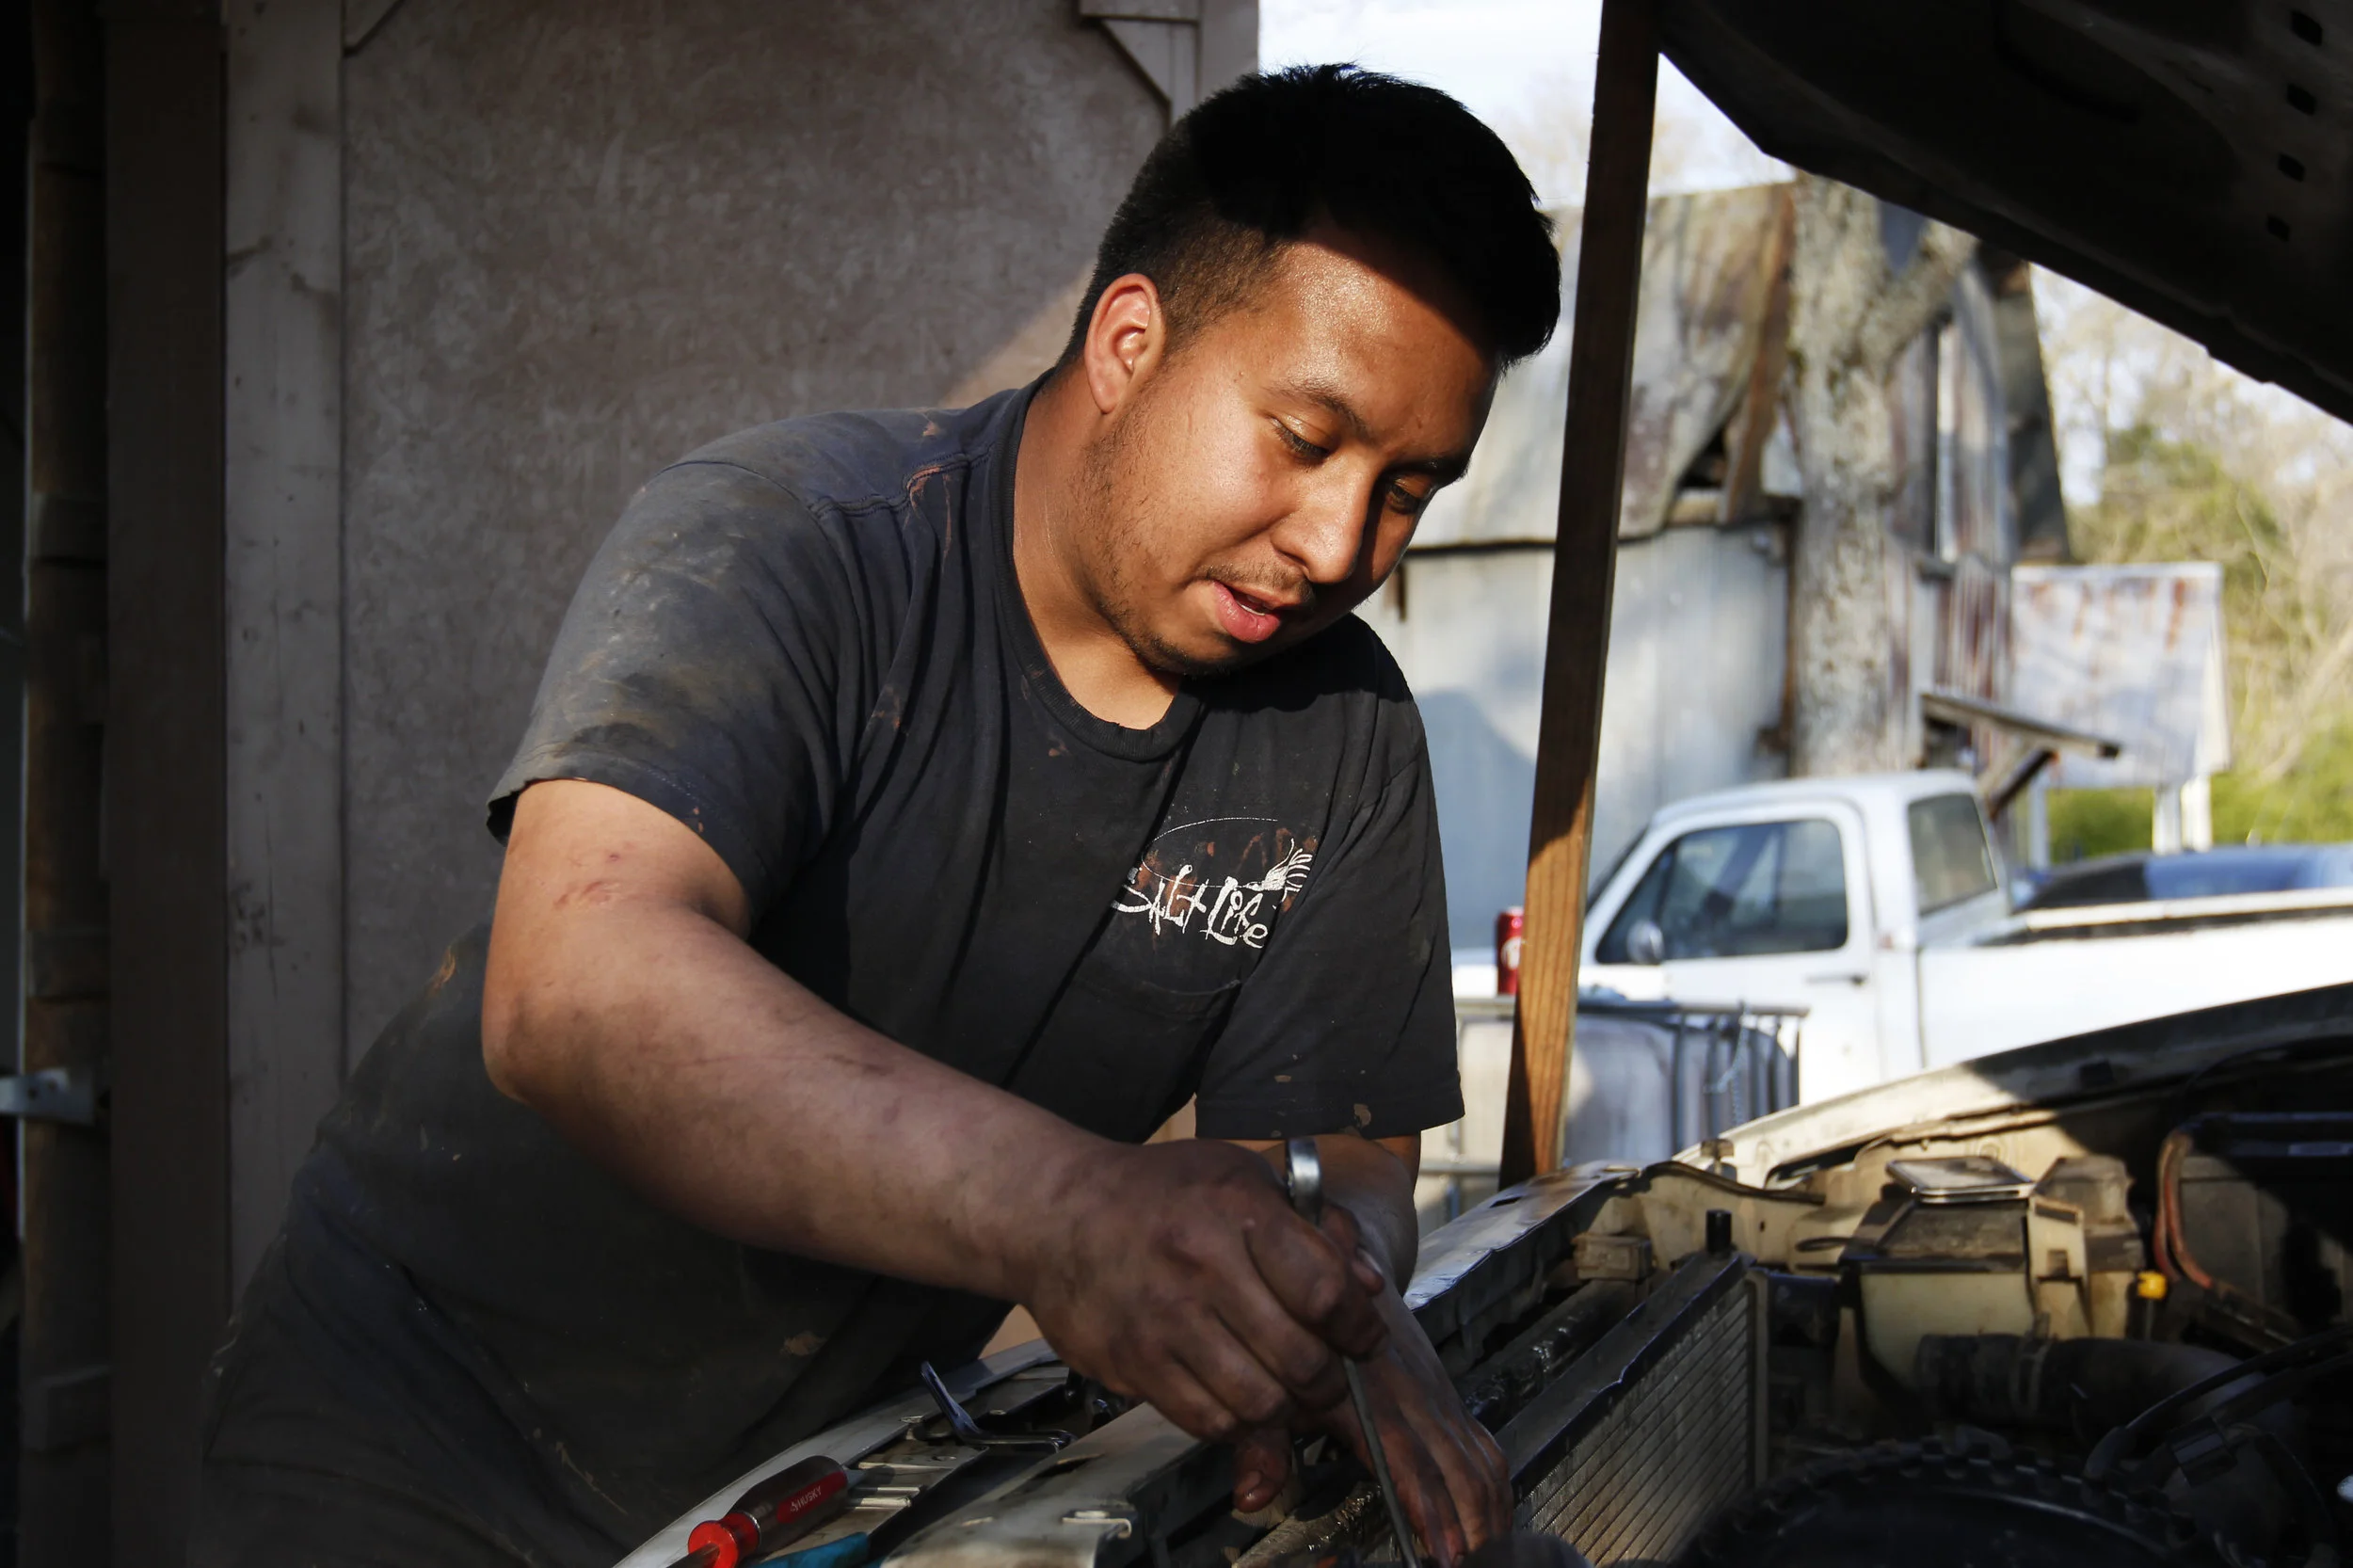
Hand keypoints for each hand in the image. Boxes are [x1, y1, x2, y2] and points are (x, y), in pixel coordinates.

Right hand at [1021, 1139, 1388, 1442]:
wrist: (1054, 1212)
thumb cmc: (1157, 1192)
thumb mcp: (1241, 1176)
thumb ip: (1314, 1226)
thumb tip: (1368, 1283)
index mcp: (1236, 1210)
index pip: (1326, 1291)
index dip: (1359, 1327)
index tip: (1363, 1337)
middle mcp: (1200, 1266)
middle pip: (1301, 1359)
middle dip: (1330, 1381)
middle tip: (1330, 1376)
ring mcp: (1162, 1320)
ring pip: (1259, 1402)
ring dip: (1287, 1409)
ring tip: (1287, 1391)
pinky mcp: (1132, 1363)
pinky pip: (1208, 1421)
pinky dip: (1238, 1423)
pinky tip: (1239, 1397)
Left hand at [1231, 1287, 1510, 1567]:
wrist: (1350, 1255)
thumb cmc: (1302, 1322)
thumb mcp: (1269, 1378)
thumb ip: (1262, 1442)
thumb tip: (1252, 1496)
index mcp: (1367, 1396)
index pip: (1404, 1460)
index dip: (1427, 1507)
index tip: (1443, 1551)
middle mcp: (1411, 1397)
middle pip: (1453, 1469)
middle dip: (1468, 1524)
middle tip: (1472, 1566)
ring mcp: (1435, 1396)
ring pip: (1477, 1461)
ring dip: (1486, 1512)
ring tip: (1490, 1556)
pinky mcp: (1447, 1397)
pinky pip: (1483, 1447)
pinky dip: (1495, 1488)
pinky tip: (1496, 1523)